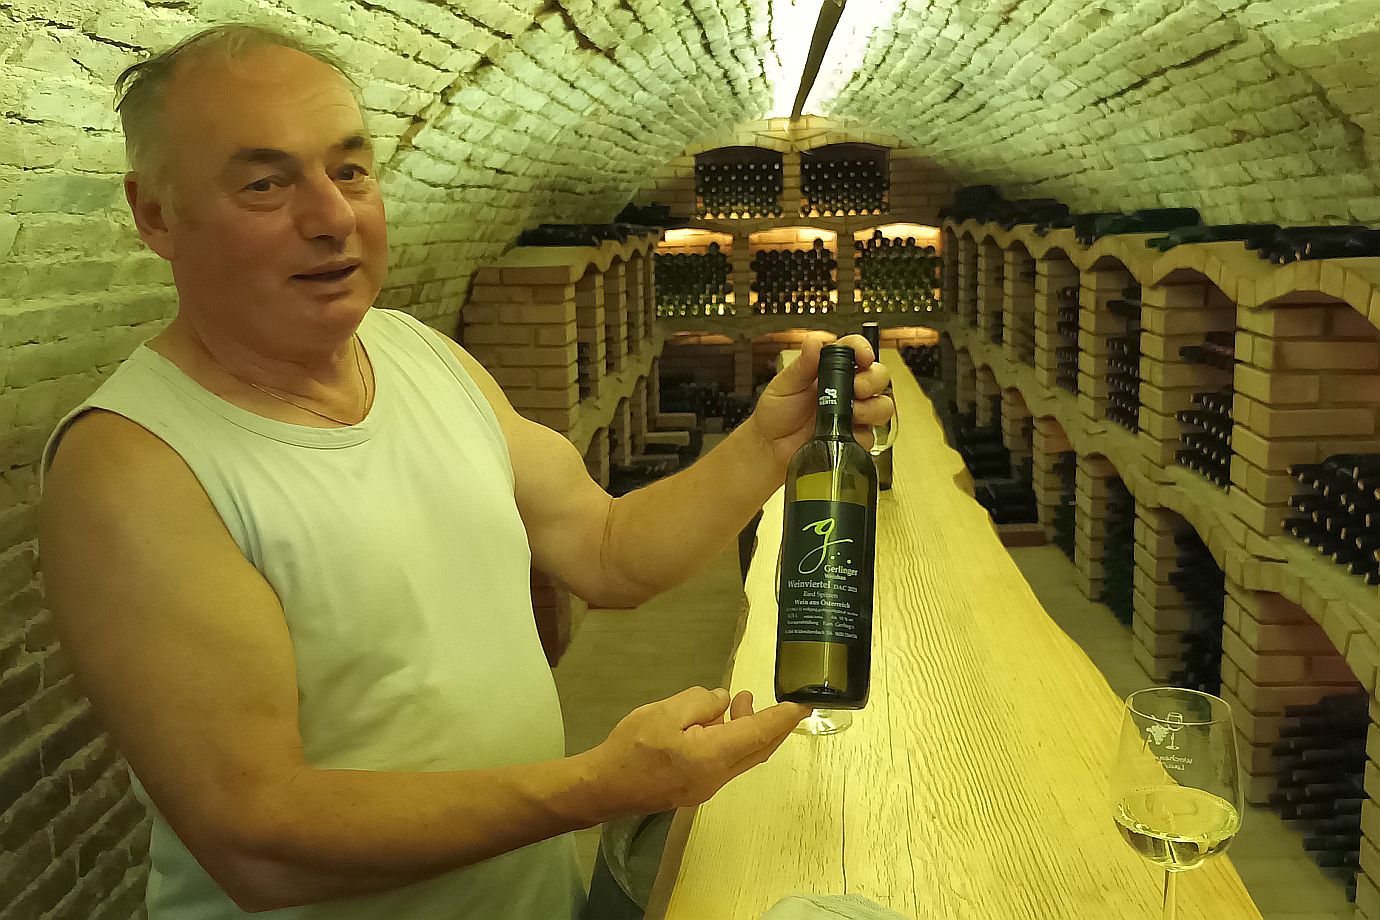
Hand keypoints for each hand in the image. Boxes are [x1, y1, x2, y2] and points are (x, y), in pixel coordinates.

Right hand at [587, 686, 809, 816]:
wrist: (602, 788)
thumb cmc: (631, 748)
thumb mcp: (665, 713)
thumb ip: (700, 703)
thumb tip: (722, 702)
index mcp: (713, 757)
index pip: (759, 734)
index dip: (782, 718)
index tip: (802, 705)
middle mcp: (717, 777)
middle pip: (757, 750)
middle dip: (772, 726)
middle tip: (779, 701)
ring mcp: (706, 787)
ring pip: (741, 757)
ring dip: (748, 731)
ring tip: (737, 702)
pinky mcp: (693, 788)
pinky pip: (724, 763)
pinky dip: (730, 741)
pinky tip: (714, 724)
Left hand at [747, 331, 894, 473]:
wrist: (770, 447)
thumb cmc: (776, 413)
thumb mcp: (785, 384)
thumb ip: (803, 364)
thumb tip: (815, 342)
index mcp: (830, 370)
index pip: (855, 350)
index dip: (863, 349)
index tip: (863, 355)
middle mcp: (846, 390)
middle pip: (878, 376)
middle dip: (872, 380)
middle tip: (857, 388)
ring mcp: (853, 414)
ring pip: (882, 405)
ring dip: (872, 407)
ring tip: (853, 413)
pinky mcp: (853, 438)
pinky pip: (870, 435)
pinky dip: (861, 434)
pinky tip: (844, 433)